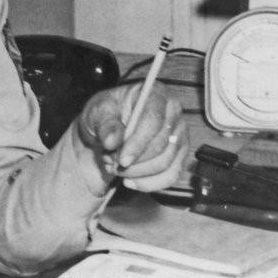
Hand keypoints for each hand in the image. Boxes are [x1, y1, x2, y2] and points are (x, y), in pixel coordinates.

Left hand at [70, 83, 188, 195]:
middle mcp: (173, 112)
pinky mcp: (179, 155)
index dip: (138, 143)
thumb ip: (104, 124)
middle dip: (134, 161)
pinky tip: (129, 182)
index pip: (153, 120)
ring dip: (137, 172)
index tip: (121, 160)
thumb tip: (113, 141)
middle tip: (109, 162)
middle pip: (161, 145)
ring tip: (114, 167)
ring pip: (166, 163)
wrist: (109, 128)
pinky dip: (149, 184)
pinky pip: (171, 176)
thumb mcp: (97, 112)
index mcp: (155, 93)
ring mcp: (180, 134)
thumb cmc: (105, 114)